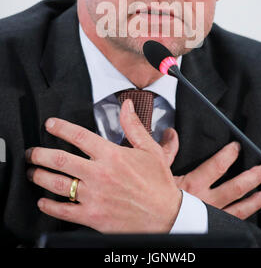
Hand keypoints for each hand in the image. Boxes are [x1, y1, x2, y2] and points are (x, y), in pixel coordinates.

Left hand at [25, 99, 181, 232]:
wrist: (165, 216)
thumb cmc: (158, 183)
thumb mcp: (150, 150)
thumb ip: (133, 126)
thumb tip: (127, 105)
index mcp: (112, 155)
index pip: (79, 136)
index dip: (61, 128)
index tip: (50, 124)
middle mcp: (100, 174)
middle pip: (60, 159)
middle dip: (40, 154)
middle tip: (31, 152)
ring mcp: (94, 196)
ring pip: (57, 184)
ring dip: (39, 176)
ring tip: (32, 172)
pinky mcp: (93, 216)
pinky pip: (64, 211)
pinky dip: (49, 206)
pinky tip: (42, 201)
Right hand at [160, 131, 260, 219]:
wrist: (154, 228)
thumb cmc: (155, 199)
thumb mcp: (158, 173)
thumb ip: (166, 152)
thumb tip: (171, 132)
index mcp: (194, 184)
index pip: (217, 166)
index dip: (229, 155)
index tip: (237, 147)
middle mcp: (206, 201)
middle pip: (235, 188)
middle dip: (250, 177)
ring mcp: (211, 218)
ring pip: (238, 209)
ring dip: (253, 201)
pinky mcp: (213, 229)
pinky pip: (233, 225)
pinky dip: (243, 220)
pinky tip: (250, 218)